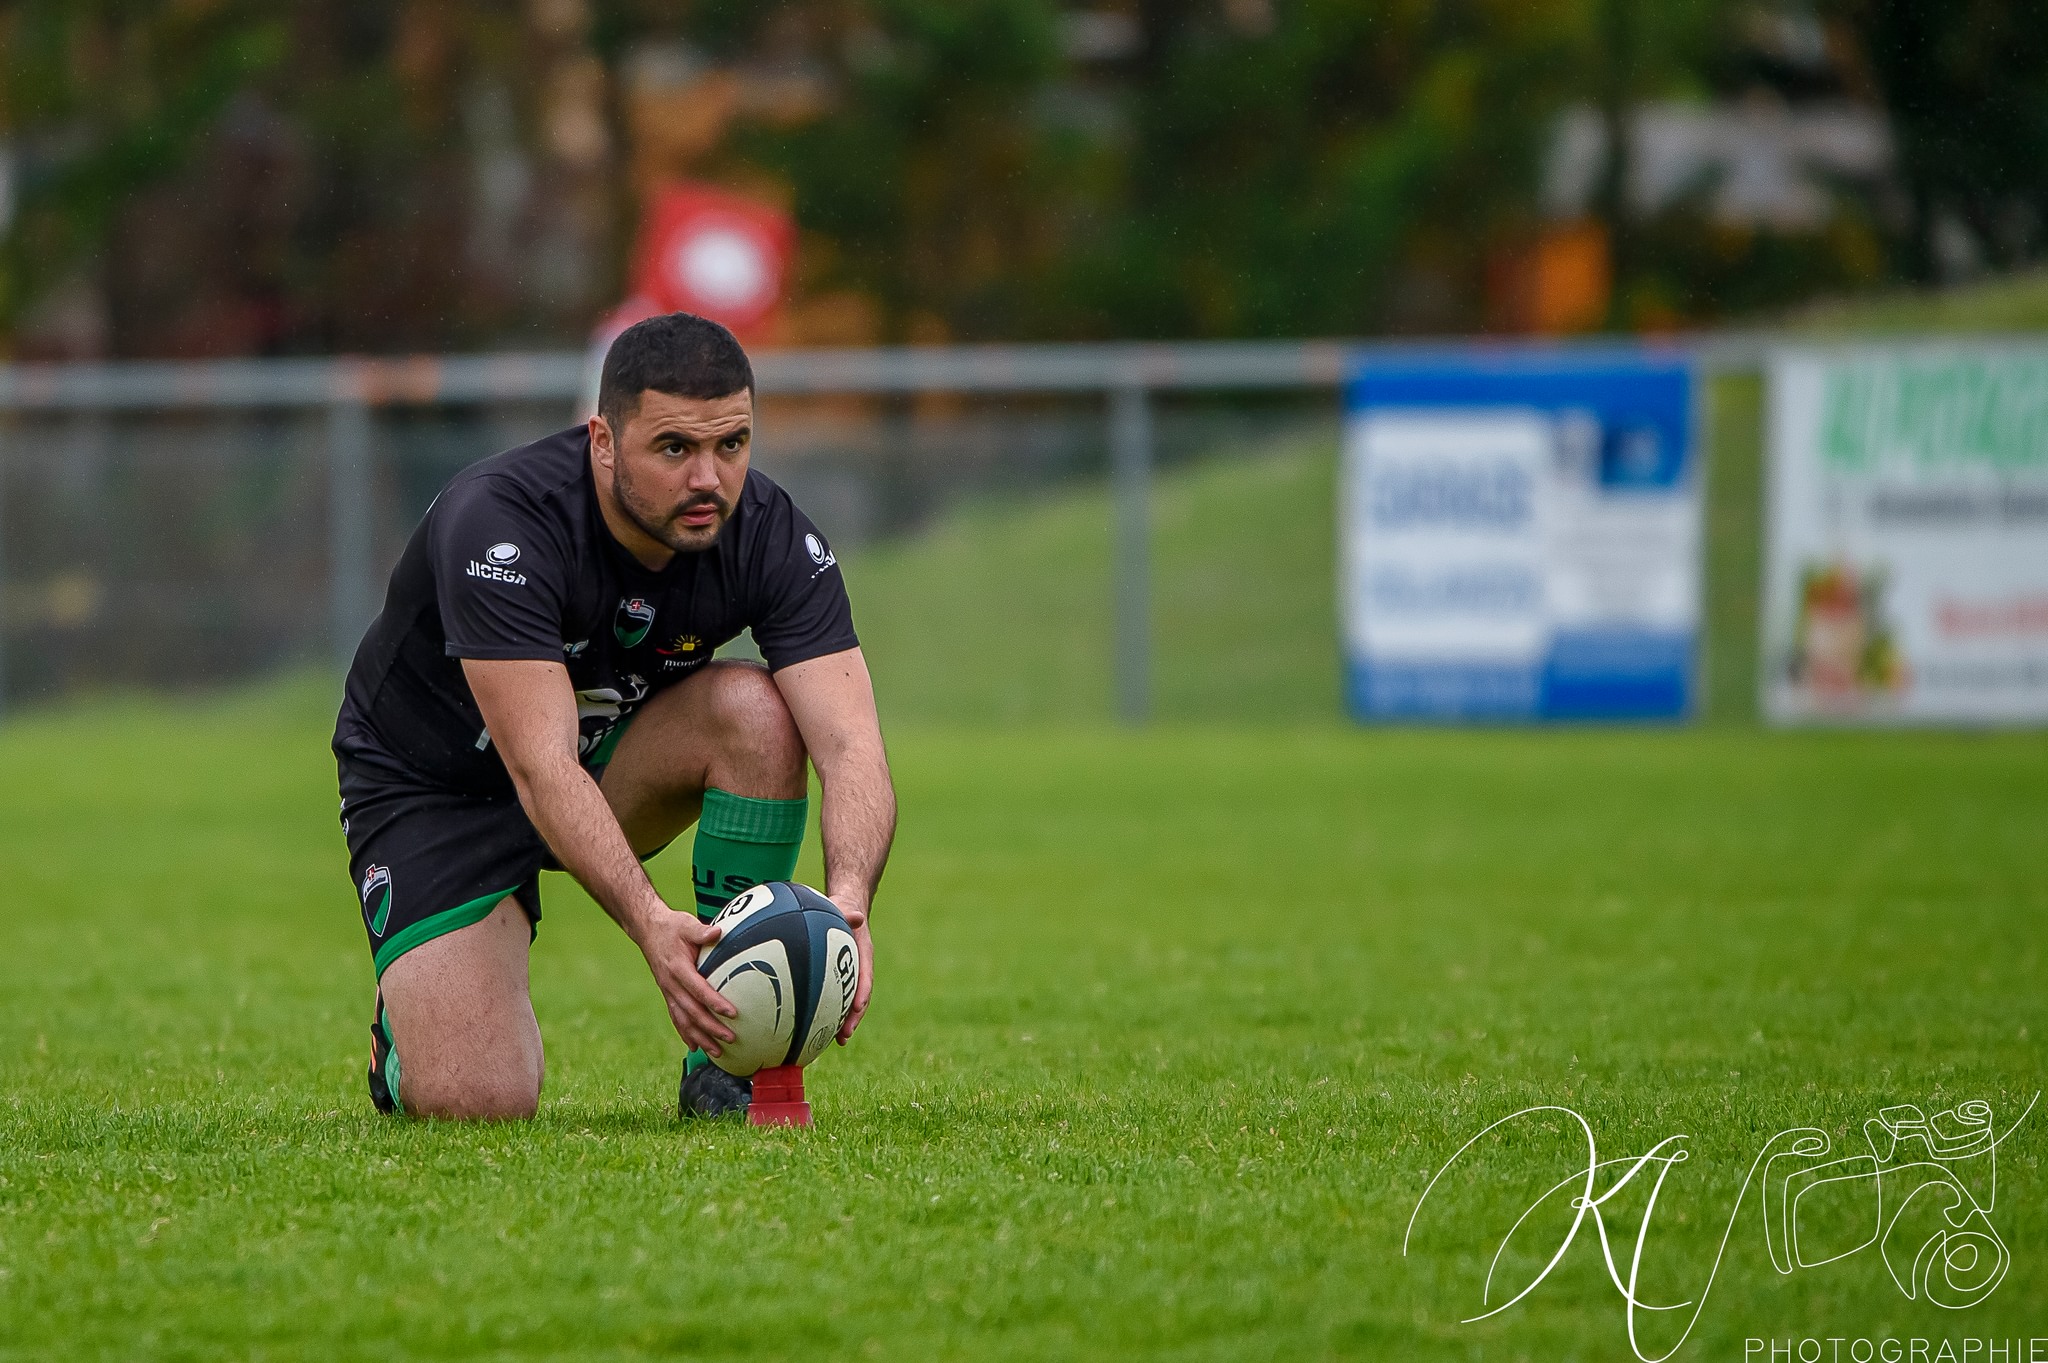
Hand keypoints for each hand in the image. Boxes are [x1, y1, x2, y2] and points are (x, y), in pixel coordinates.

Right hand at [636, 907, 736, 1055]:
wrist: (648, 930)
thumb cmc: (671, 927)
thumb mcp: (685, 924)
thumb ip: (701, 931)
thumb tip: (718, 932)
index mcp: (678, 968)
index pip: (698, 989)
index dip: (714, 1002)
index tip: (732, 1013)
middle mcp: (671, 984)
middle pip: (692, 1011)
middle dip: (711, 1027)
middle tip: (731, 1038)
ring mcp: (668, 991)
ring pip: (684, 1020)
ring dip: (700, 1037)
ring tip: (717, 1052)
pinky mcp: (668, 994)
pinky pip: (676, 1017)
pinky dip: (685, 1033)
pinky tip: (695, 1046)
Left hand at [830, 895, 873, 1043]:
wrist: (844, 909)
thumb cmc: (842, 908)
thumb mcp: (845, 908)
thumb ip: (849, 913)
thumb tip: (857, 916)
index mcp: (864, 954)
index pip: (866, 976)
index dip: (862, 993)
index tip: (857, 1008)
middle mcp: (859, 968)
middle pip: (859, 997)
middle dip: (853, 1018)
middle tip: (844, 1036)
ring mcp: (850, 975)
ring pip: (849, 1002)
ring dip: (844, 1022)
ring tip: (837, 1041)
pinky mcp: (839, 978)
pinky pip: (837, 997)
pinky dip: (831, 1012)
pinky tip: (819, 1028)